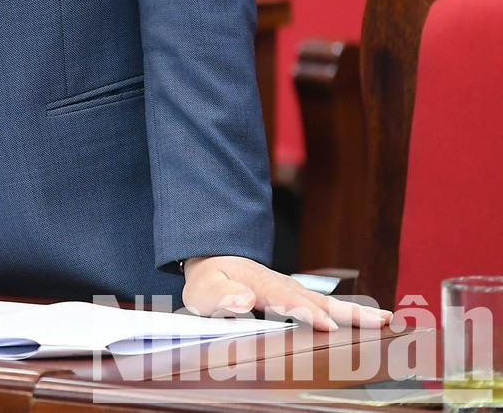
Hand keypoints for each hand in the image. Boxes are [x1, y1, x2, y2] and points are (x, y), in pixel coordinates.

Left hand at [182, 256, 391, 329]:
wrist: (213, 262)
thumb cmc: (208, 283)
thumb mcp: (202, 292)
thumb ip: (220, 297)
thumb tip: (241, 301)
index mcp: (257, 283)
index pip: (284, 299)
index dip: (306, 312)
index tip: (328, 326)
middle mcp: (281, 283)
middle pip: (317, 300)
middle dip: (347, 313)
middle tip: (379, 322)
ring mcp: (294, 289)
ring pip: (328, 302)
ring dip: (357, 312)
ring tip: (386, 320)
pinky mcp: (300, 296)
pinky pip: (327, 304)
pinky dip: (352, 312)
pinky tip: (374, 319)